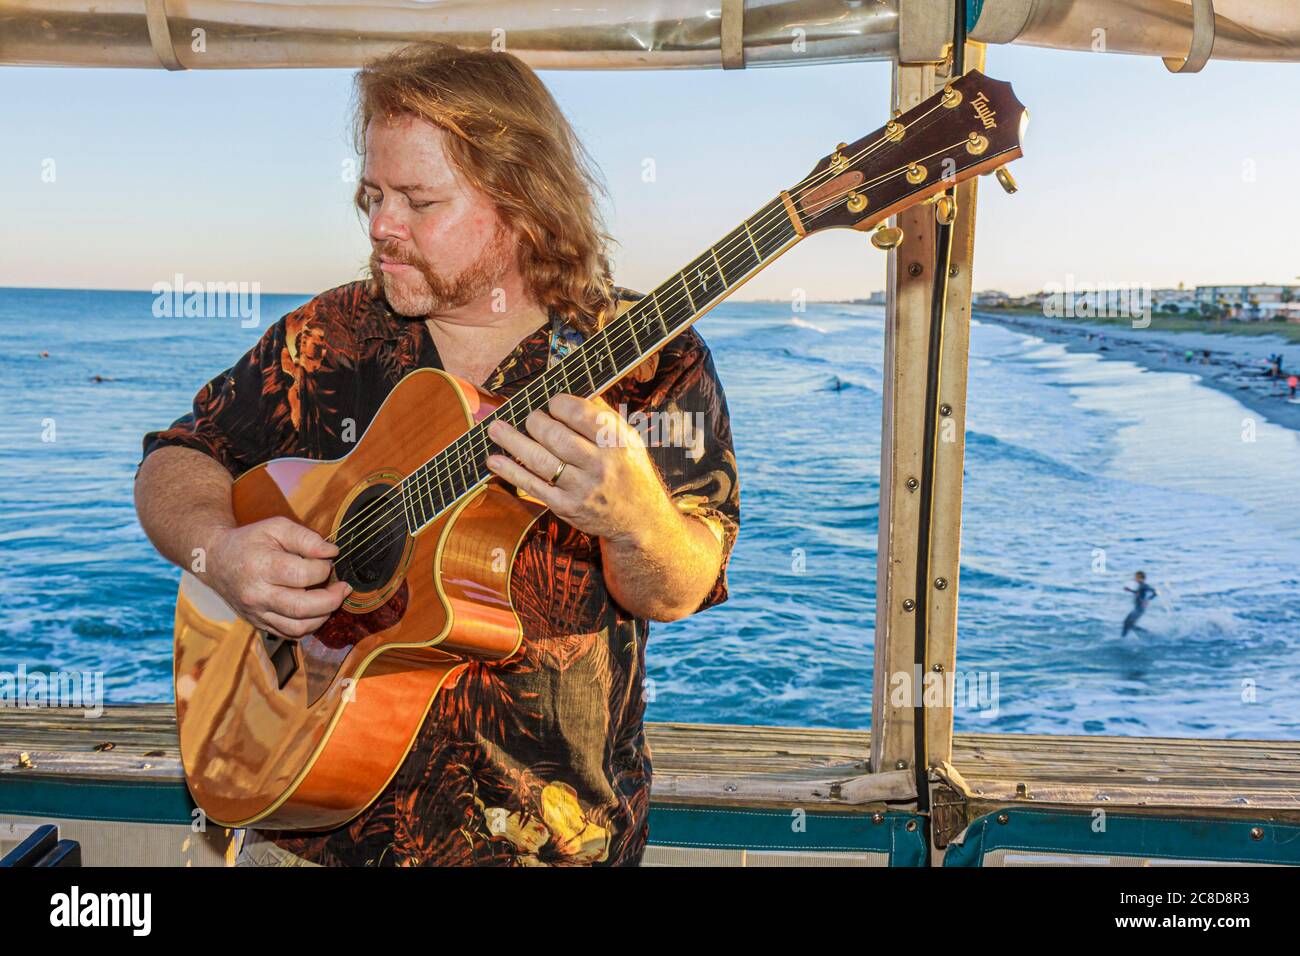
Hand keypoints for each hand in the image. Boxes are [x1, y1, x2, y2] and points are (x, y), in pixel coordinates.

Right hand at [204, 516, 351, 639]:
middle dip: (332, 599)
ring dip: (324, 616)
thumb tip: (331, 552)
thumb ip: (306, 537)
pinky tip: (316, 609)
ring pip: (298, 627)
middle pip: (302, 608)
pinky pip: (290, 634)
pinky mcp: (259, 624)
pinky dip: (310, 625)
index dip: (323, 568)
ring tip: (332, 599)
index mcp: (260, 567)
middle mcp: (256, 595)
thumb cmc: (250, 542)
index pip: (302, 575)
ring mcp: (256, 613)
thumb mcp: (276, 527)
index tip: (327, 560)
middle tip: (343, 587)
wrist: (215, 561)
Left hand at [484, 393, 672, 544]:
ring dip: (512, 441)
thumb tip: (570, 389)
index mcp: (616, 442)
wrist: (639, 519)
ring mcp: (581, 489)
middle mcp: (600, 465)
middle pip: (555, 436)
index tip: (553, 403)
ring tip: (495, 428)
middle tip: (531, 418)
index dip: (559, 403)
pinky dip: (510, 471)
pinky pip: (533, 485)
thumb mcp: (628, 439)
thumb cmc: (629, 470)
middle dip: (535, 421)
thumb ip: (602, 414)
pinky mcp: (566, 507)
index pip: (580, 413)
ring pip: (539, 460)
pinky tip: (495, 459)